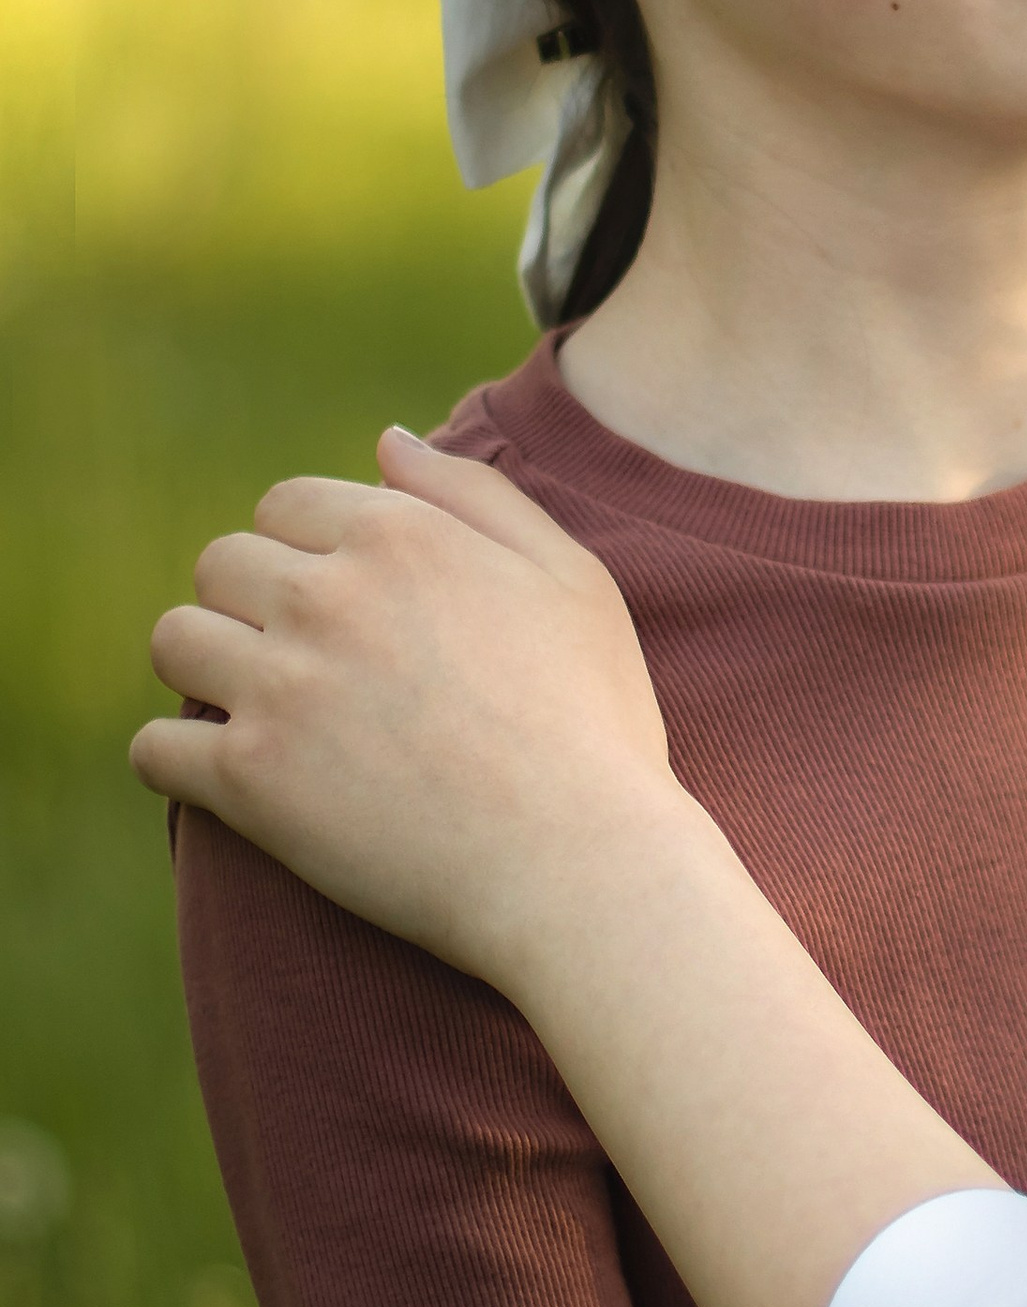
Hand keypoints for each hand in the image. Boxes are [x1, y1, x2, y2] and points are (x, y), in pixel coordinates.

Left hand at [132, 431, 674, 989]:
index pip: (288, 504)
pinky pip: (155, 747)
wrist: (578, 863)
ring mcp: (280, 687)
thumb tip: (385, 443)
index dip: (305, 548)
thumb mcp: (571, 578)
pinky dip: (174, 758)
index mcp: (401, 537)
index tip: (335, 601)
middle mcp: (328, 596)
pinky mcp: (248, 781)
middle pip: (222, 565)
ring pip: (175, 641)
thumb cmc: (593, 722)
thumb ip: (475, 495)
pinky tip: (222, 774)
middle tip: (298, 659)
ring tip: (254, 708)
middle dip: (248, 602)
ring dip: (204, 666)